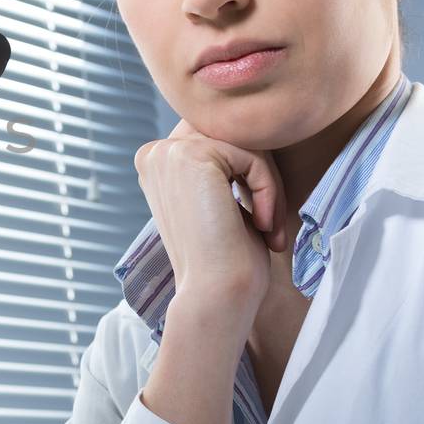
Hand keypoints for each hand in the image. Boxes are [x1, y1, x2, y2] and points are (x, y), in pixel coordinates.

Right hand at [132, 115, 290, 318]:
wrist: (215, 294)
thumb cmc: (225, 257)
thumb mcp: (218, 199)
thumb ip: (221, 163)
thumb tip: (253, 129)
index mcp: (155, 163)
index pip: (218, 139)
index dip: (247, 174)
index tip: (258, 219)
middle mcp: (154, 152)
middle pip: (231, 134)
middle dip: (259, 174)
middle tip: (268, 222)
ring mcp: (168, 152)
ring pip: (244, 143)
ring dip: (267, 184)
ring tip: (268, 225)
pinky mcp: (192, 155)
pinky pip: (252, 155)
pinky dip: (269, 189)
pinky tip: (264, 224)